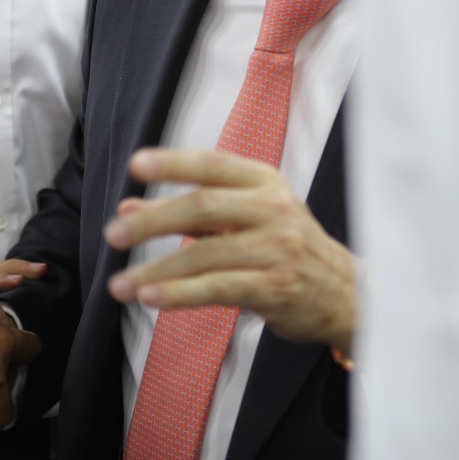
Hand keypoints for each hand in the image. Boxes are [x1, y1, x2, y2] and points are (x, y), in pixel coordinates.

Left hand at [103, 148, 356, 354]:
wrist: (345, 292)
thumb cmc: (287, 248)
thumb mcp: (245, 218)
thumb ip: (189, 214)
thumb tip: (128, 209)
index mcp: (263, 182)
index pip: (213, 164)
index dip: (174, 163)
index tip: (136, 166)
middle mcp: (272, 209)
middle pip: (203, 207)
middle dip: (154, 221)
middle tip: (113, 235)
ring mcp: (276, 249)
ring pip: (206, 254)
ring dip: (157, 269)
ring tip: (120, 283)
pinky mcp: (275, 287)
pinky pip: (219, 288)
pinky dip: (181, 293)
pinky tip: (151, 297)